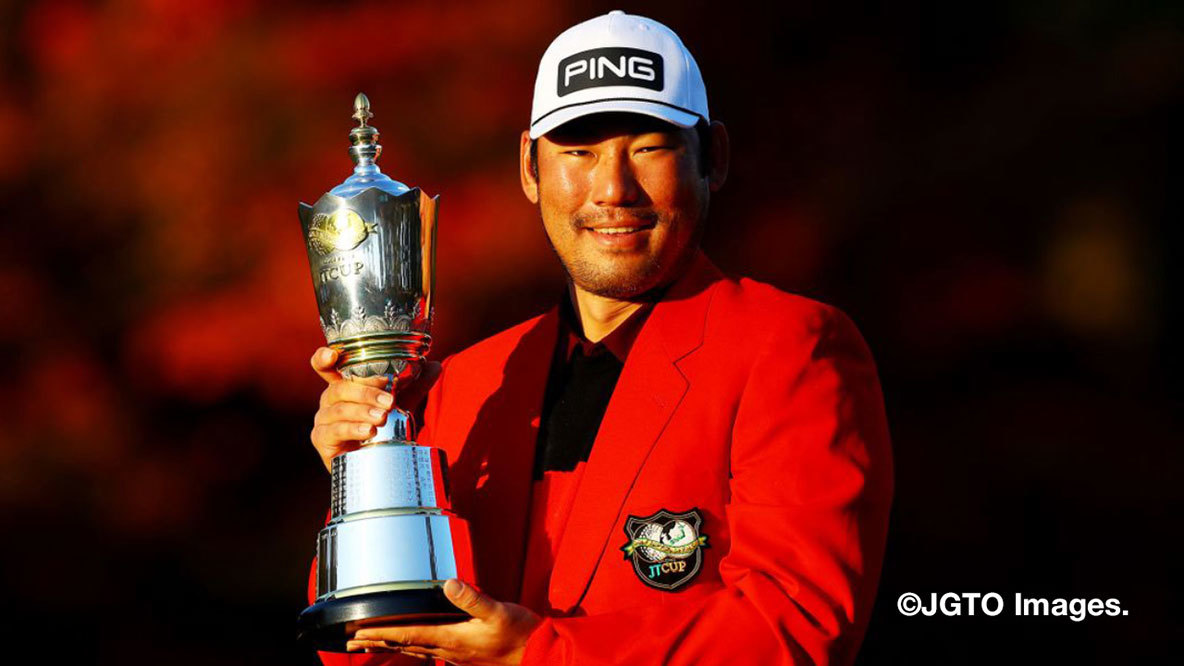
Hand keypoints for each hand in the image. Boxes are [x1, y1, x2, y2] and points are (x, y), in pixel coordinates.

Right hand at [308, 347, 441, 471]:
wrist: (374, 462)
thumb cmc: (381, 427)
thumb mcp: (399, 403)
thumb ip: (415, 385)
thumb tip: (436, 365)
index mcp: (344, 386)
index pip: (325, 367)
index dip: (324, 358)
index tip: (332, 355)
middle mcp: (330, 400)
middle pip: (340, 389)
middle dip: (365, 392)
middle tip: (389, 401)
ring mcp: (323, 420)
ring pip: (339, 410)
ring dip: (362, 411)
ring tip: (382, 417)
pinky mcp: (322, 440)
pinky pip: (334, 431)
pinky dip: (352, 429)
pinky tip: (368, 431)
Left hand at [346, 579, 541, 664]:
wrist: (537, 654)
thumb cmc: (519, 635)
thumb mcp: (497, 611)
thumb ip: (472, 598)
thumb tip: (449, 584)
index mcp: (452, 638)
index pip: (407, 636)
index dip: (381, 633)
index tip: (358, 631)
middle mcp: (449, 650)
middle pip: (404, 646)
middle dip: (377, 643)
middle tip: (352, 642)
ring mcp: (455, 655)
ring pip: (414, 650)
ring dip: (391, 646)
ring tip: (373, 643)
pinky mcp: (464, 655)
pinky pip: (429, 651)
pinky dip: (413, 647)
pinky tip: (414, 644)